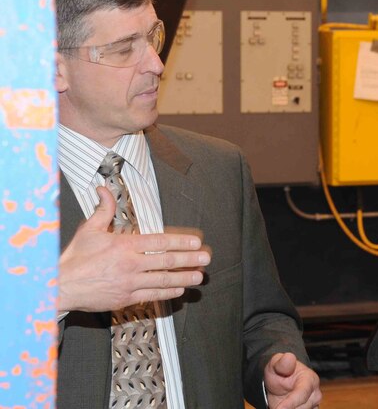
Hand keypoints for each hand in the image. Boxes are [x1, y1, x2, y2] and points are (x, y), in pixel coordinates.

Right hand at [58, 185, 210, 311]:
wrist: (60, 287)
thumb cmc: (75, 258)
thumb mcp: (89, 229)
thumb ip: (104, 209)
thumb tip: (104, 189)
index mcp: (124, 246)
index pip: (159, 242)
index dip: (180, 242)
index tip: (196, 242)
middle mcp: (130, 265)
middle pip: (166, 262)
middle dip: (189, 260)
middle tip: (206, 258)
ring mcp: (129, 283)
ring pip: (163, 281)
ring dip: (184, 278)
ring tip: (199, 276)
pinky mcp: (125, 299)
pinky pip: (152, 295)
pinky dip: (167, 292)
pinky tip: (179, 289)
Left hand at [264, 353, 320, 408]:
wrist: (281, 380)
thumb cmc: (279, 370)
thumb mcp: (276, 363)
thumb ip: (282, 362)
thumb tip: (289, 357)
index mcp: (310, 379)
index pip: (301, 394)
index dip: (289, 403)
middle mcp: (315, 394)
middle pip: (301, 408)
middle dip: (286, 408)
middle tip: (274, 406)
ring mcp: (313, 406)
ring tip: (277, 405)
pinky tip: (281, 407)